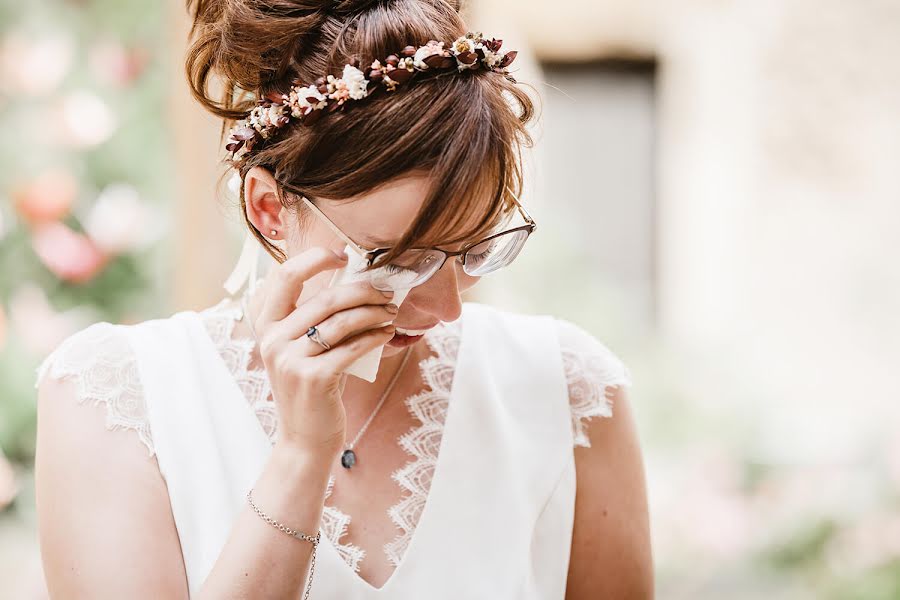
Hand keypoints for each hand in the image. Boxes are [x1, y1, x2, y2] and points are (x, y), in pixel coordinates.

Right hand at [247, 246, 397, 456]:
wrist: (305, 439)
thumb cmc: (312, 387)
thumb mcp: (303, 349)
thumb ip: (316, 319)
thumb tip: (358, 284)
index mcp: (266, 325)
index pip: (285, 276)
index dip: (315, 259)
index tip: (343, 256)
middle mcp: (272, 340)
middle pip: (324, 298)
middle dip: (362, 291)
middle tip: (385, 293)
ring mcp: (290, 360)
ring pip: (341, 321)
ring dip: (373, 313)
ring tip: (390, 313)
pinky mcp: (313, 378)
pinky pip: (352, 347)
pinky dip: (375, 336)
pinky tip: (387, 334)